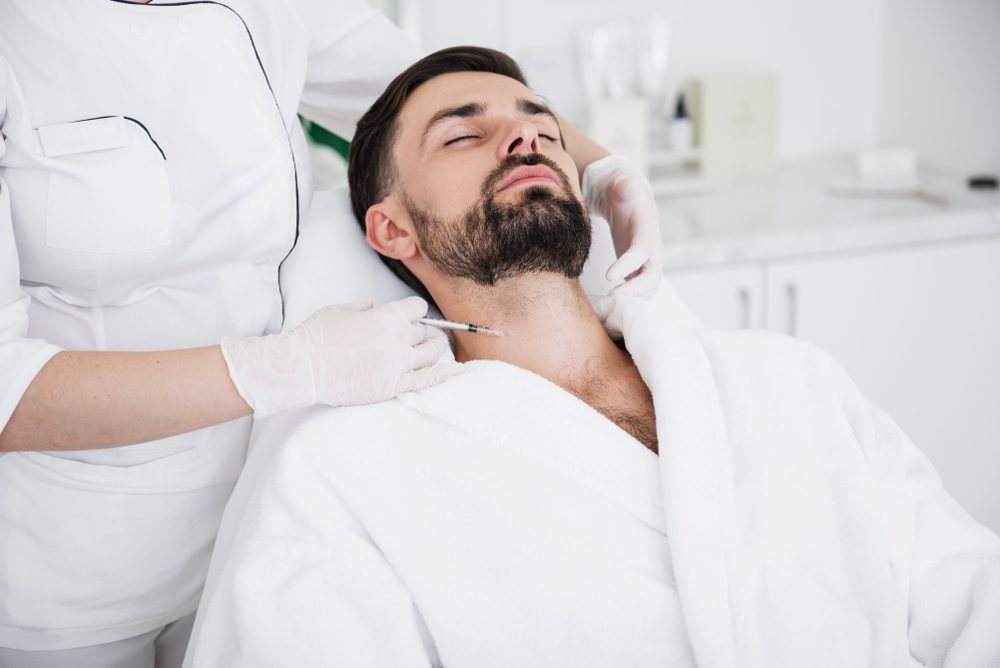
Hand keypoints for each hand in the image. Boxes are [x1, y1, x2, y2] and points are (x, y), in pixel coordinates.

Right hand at [221, 297, 458, 416]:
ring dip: (436, 349)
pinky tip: (453, 371)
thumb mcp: (341, 310)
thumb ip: (364, 308)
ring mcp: (397, 364)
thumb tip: (373, 308)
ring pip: (431, 354)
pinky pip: (426, 380)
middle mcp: (397, 339)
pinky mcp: (393, 386)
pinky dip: (443, 374)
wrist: (301, 368)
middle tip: (422, 336)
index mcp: (386, 317)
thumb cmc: (316, 337)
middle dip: (423, 331)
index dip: (415, 312)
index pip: (417, 309)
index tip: (412, 316)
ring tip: (437, 348)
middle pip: (424, 332)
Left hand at [582, 154, 662, 297]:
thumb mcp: (623, 182)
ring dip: (630, 300)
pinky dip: (624, 300)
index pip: (642, 250)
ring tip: (605, 308)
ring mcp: (646, 260)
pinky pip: (636, 290)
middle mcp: (651, 247)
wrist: (626, 194)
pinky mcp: (636, 268)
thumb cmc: (622, 188)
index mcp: (648, 227)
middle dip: (634, 292)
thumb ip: (625, 185)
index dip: (629, 265)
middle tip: (609, 302)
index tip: (609, 277)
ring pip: (646, 288)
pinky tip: (605, 307)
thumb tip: (627, 185)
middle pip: (652, 278)